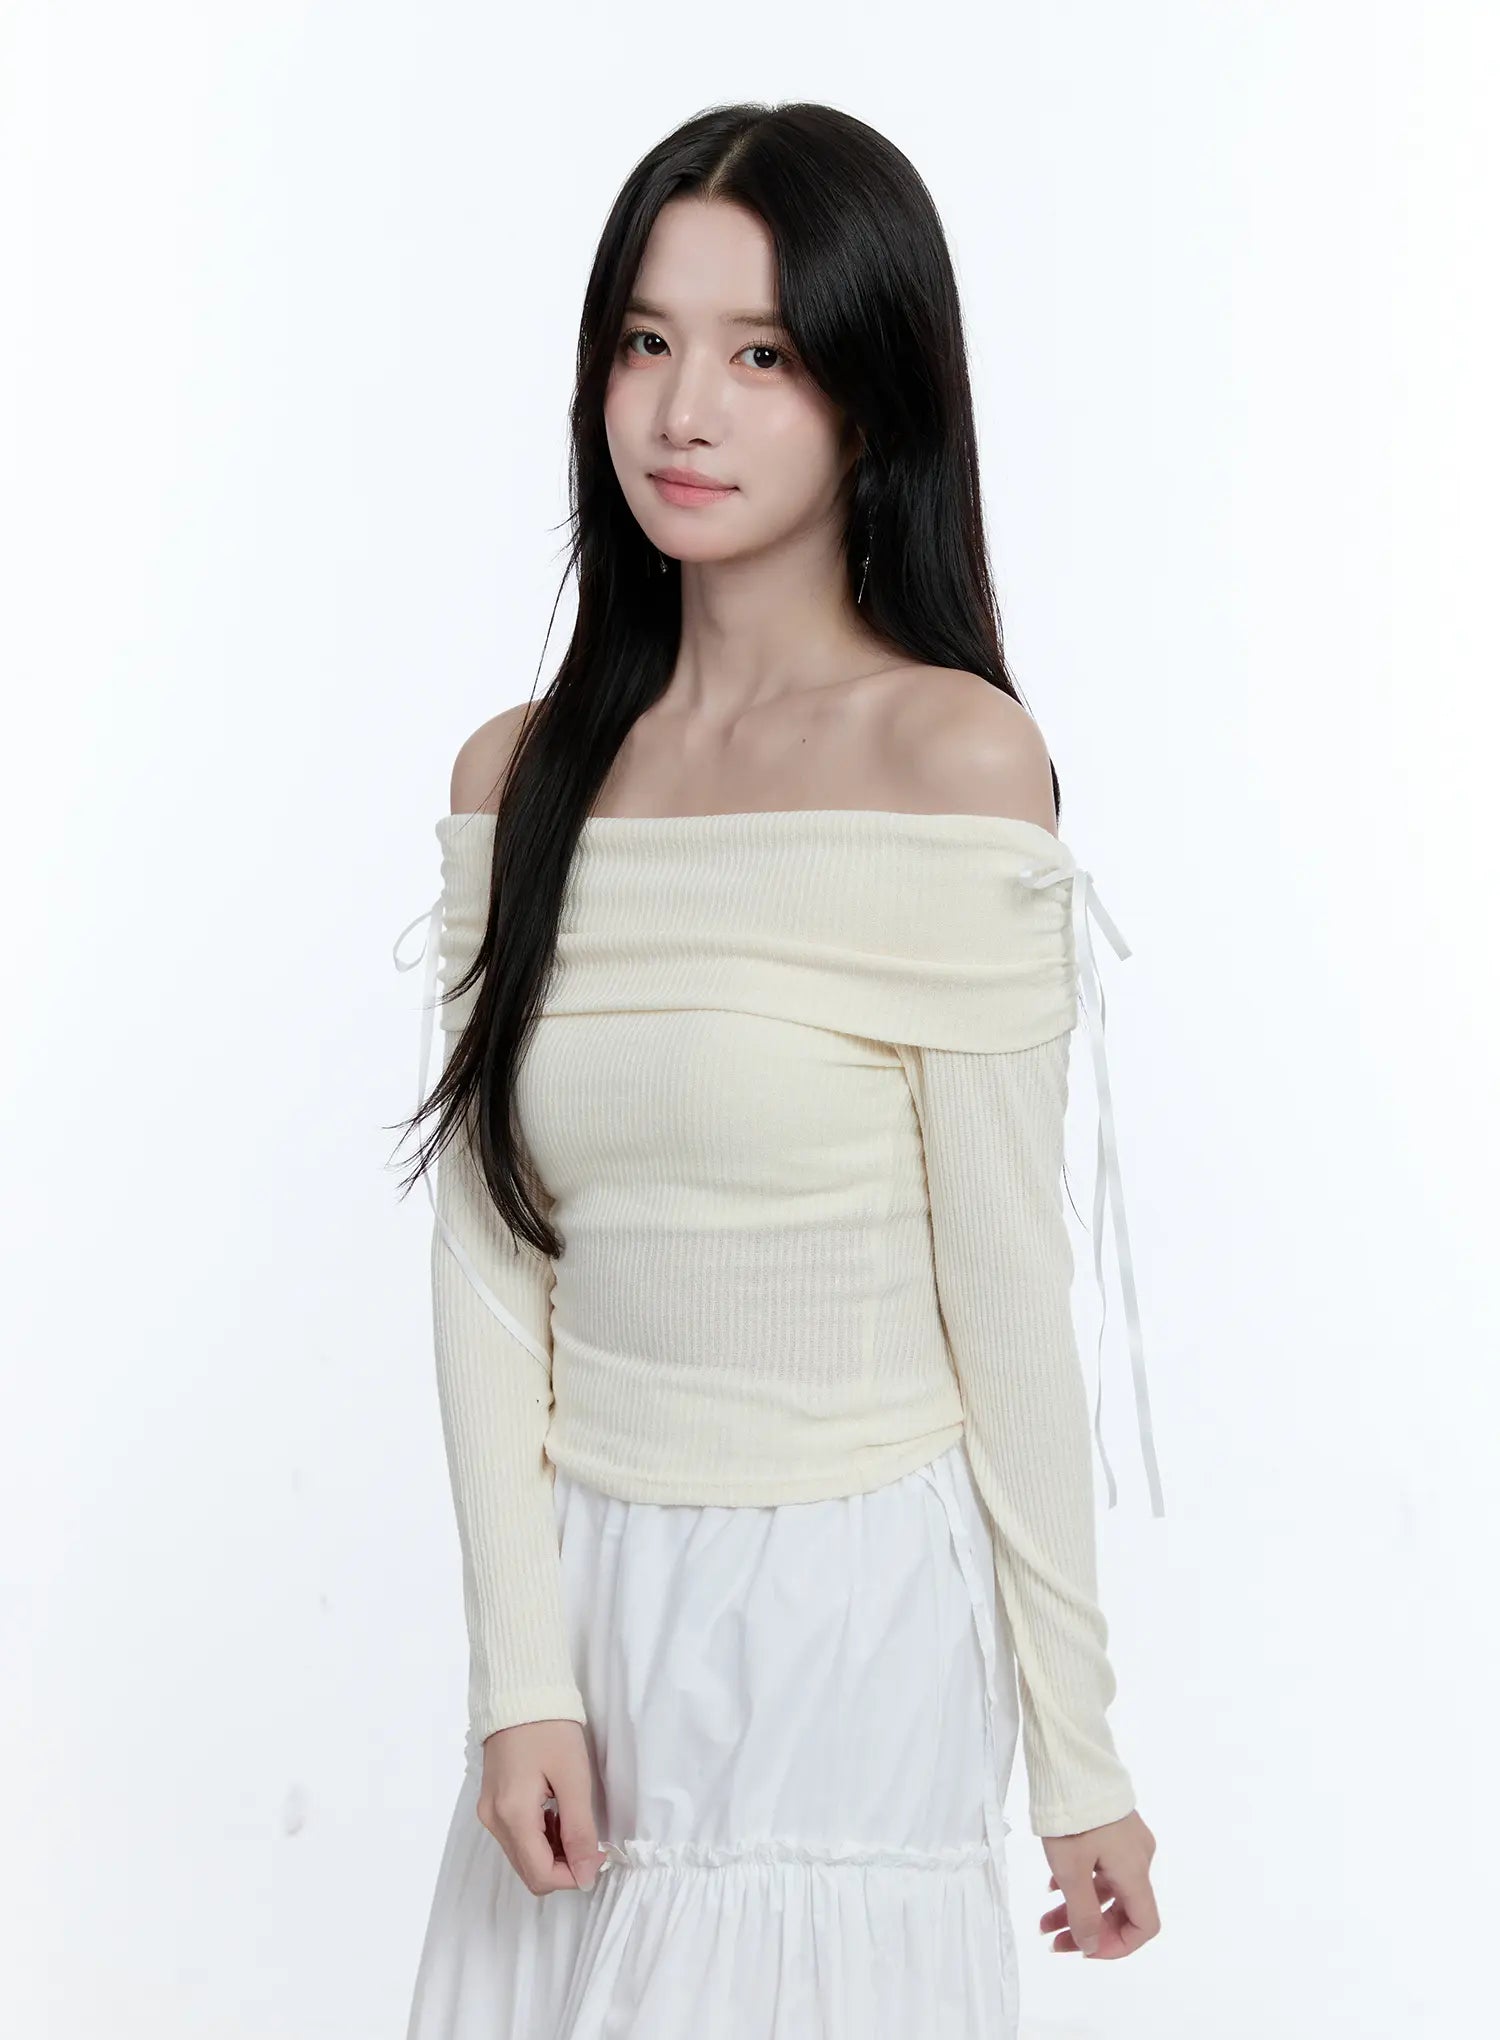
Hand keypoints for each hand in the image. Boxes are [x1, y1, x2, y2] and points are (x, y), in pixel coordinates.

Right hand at [477, 1719, 608, 1896]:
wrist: (519, 1692)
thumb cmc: (550, 1728)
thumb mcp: (573, 1778)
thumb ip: (580, 1830)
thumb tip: (587, 1875)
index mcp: (512, 1815)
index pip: (540, 1875)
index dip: (574, 1876)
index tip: (599, 1855)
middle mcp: (493, 1820)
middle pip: (529, 1871)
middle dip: (564, 1865)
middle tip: (589, 1837)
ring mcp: (489, 1812)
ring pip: (523, 1856)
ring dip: (553, 1851)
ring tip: (572, 1818)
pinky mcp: (491, 1804)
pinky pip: (516, 1838)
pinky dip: (540, 1836)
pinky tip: (556, 1812)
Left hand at [1039, 1807, 1158, 1957]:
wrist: (1070, 1760)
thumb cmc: (1073, 1816)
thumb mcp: (1071, 1870)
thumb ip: (1082, 1913)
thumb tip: (1089, 1946)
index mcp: (1135, 1871)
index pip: (1145, 1925)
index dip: (1118, 1946)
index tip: (1085, 1949)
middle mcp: (1138, 1858)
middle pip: (1122, 1909)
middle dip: (1088, 1929)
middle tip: (1053, 1938)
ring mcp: (1126, 1841)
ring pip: (1107, 1889)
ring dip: (1078, 1907)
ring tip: (1044, 1920)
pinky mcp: (1112, 1828)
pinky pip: (1101, 1867)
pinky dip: (1080, 1883)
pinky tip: (1052, 1886)